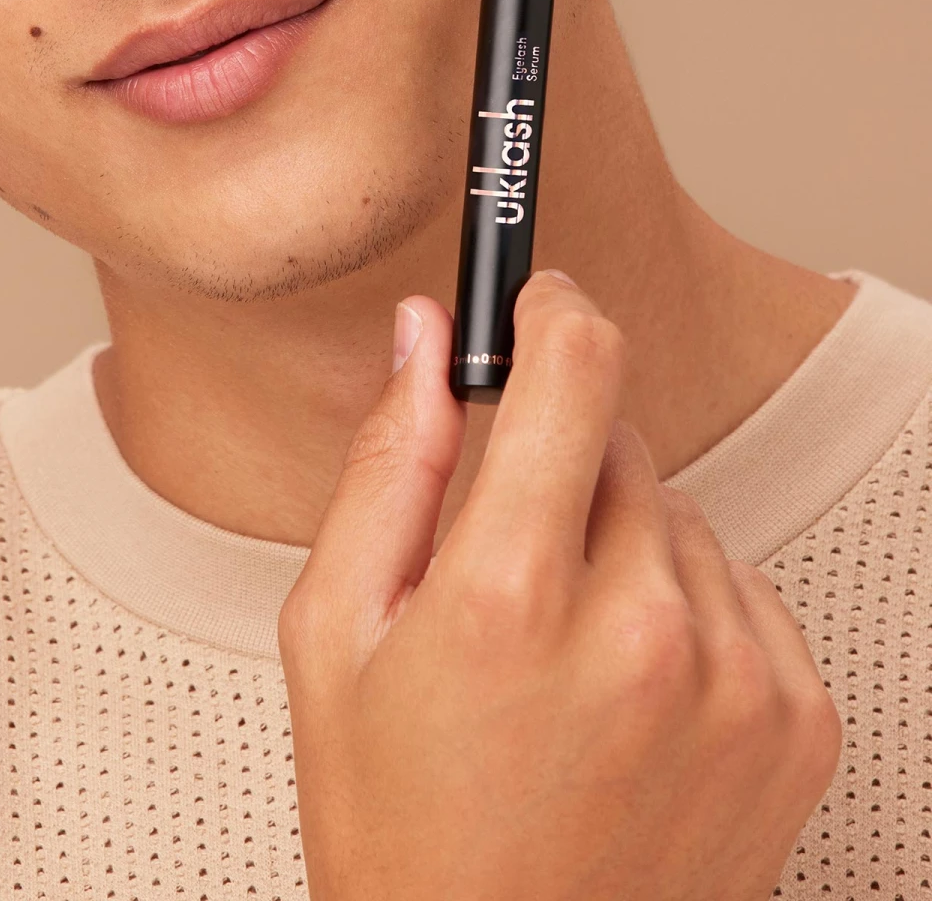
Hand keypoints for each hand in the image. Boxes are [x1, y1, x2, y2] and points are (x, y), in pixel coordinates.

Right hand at [279, 272, 839, 900]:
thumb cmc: (399, 826)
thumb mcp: (335, 637)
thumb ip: (387, 464)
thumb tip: (427, 333)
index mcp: (508, 595)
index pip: (575, 365)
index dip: (552, 309)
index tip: (537, 303)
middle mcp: (641, 627)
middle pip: (619, 440)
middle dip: (559, 467)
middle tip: (503, 570)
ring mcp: (734, 679)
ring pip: (678, 515)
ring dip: (623, 545)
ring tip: (562, 657)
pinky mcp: (795, 723)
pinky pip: (741, 587)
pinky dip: (686, 611)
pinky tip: (627, 693)